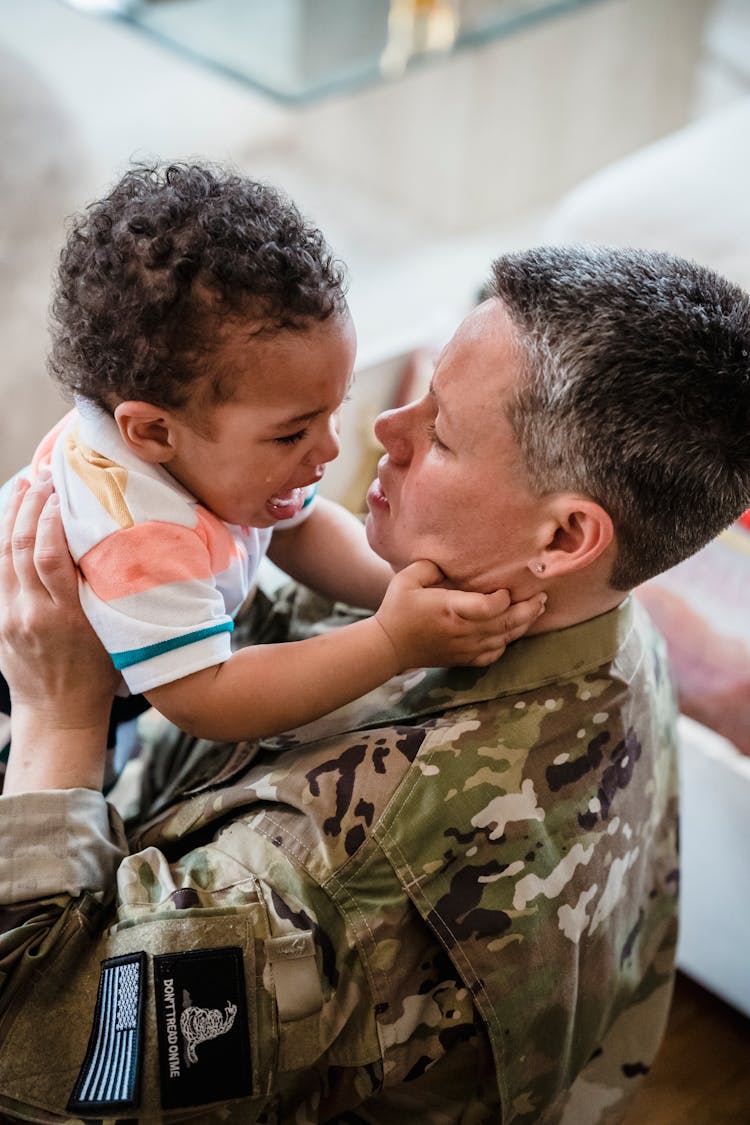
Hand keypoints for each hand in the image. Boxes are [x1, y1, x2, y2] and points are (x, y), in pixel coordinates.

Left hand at [0, 473, 116, 791]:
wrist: (59, 715)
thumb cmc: (100, 676)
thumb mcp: (115, 636)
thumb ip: (108, 595)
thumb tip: (114, 547)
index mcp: (67, 618)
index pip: (50, 556)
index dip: (52, 519)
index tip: (64, 492)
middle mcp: (33, 615)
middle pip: (22, 549)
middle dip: (31, 507)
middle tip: (44, 477)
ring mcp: (10, 619)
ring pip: (3, 556)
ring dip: (13, 517)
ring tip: (26, 487)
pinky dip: (3, 542)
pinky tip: (12, 522)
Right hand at [374, 559, 546, 669]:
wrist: (389, 646)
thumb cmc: (398, 609)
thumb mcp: (407, 579)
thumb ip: (431, 566)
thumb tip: (451, 561)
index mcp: (450, 609)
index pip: (488, 607)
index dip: (503, 598)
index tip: (506, 589)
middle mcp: (462, 630)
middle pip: (505, 623)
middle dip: (528, 609)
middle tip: (542, 597)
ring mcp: (465, 647)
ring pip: (504, 639)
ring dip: (524, 625)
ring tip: (537, 610)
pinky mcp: (464, 659)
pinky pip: (494, 654)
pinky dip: (506, 644)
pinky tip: (513, 633)